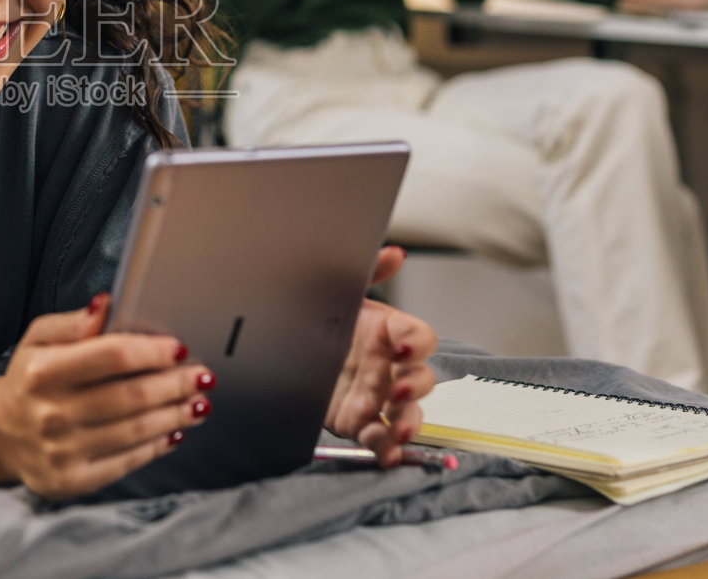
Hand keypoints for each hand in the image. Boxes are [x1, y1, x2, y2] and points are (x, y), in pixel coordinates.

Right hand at [0, 296, 213, 499]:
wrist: (0, 433)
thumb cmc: (30, 378)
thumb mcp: (39, 338)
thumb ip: (74, 321)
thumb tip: (108, 303)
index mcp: (42, 371)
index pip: (112, 356)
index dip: (152, 351)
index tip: (179, 348)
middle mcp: (50, 413)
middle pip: (132, 396)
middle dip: (175, 385)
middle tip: (202, 376)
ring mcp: (61, 452)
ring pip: (136, 431)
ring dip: (175, 415)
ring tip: (198, 403)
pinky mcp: (72, 481)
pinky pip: (127, 461)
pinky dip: (157, 445)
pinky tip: (175, 431)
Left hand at [324, 246, 438, 464]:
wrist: (285, 348)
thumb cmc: (321, 317)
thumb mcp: (341, 292)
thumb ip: (369, 273)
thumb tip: (394, 253)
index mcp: (388, 333)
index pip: (419, 337)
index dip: (417, 343)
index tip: (402, 347)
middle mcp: (389, 366)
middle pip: (421, 379)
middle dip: (415, 387)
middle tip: (397, 390)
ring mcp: (378, 396)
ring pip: (408, 413)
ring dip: (410, 422)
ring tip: (401, 429)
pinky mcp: (362, 422)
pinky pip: (382, 438)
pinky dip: (388, 449)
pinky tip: (387, 454)